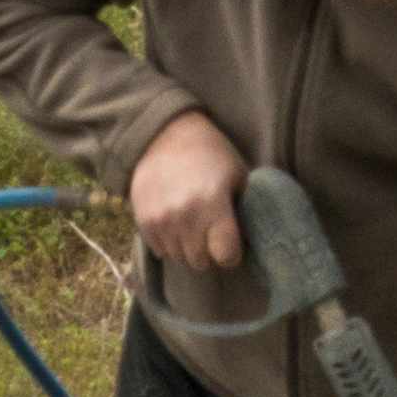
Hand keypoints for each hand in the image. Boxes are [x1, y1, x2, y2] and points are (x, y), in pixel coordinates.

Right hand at [130, 111, 247, 270]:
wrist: (166, 134)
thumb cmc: (212, 155)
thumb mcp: (239, 176)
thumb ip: (245, 211)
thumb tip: (255, 243)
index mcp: (212, 204)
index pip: (225, 256)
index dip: (231, 254)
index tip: (231, 244)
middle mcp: (184, 215)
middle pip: (201, 262)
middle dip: (209, 253)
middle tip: (211, 235)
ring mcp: (160, 219)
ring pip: (179, 258)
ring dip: (188, 249)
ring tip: (193, 226)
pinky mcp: (142, 219)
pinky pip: (159, 250)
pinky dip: (168, 242)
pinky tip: (176, 222)